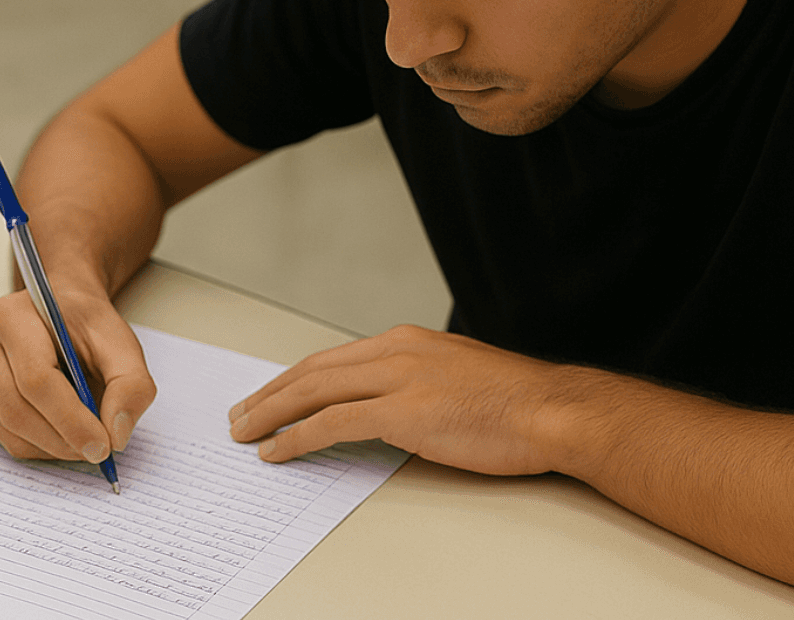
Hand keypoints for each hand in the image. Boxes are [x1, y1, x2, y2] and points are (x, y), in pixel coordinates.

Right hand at [0, 284, 156, 462]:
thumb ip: (131, 386)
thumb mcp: (122, 345)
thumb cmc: (86, 325)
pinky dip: (36, 444)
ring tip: (82, 439)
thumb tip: (116, 435)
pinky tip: (59, 430)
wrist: (61, 310)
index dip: (71, 420)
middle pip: (16, 409)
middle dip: (62, 440)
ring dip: (50, 447)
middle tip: (97, 450)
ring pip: (7, 429)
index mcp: (14, 316)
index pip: (36, 379)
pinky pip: (0, 435)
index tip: (102, 445)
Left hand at [226, 324, 577, 475]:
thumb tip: (393, 410)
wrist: (551, 410)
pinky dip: (297, 437)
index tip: (272, 394)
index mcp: (409, 341)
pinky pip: (332, 423)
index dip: (295, 378)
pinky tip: (278, 451)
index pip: (334, 358)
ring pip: (314, 392)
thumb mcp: (459, 377)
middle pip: (314, 370)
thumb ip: (420, 383)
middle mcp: (397, 351)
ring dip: (272, 413)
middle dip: (271, 393)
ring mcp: (399, 379)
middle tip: (241, 414)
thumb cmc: (517, 402)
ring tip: (246, 433)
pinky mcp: (402, 411)